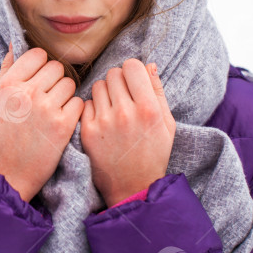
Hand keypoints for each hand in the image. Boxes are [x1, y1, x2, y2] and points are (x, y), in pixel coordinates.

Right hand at [0, 43, 84, 202]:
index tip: (40, 79)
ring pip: (70, 84)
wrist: (9, 172)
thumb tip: (16, 43)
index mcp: (8, 85)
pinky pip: (78, 103)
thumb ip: (7, 70)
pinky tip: (63, 120)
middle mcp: (26, 93)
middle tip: (49, 97)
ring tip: (55, 109)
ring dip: (66, 95)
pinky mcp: (62, 125)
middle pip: (57, 67)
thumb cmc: (3, 134)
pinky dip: (74, 111)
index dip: (42, 66)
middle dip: (55, 80)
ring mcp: (45, 109)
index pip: (38, 55)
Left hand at [80, 58, 175, 206]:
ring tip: (113, 109)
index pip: (132, 66)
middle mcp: (125, 113)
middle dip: (119, 81)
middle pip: (113, 73)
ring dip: (105, 93)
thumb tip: (148, 64)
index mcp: (148, 109)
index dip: (133, 71)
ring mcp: (104, 122)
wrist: (133, 188)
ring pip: (98, 86)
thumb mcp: (167, 124)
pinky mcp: (87, 132)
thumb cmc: (153, 154)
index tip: (134, 82)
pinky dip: (93, 109)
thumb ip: (158, 91)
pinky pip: (85, 103)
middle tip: (124, 97)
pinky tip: (103, 121)